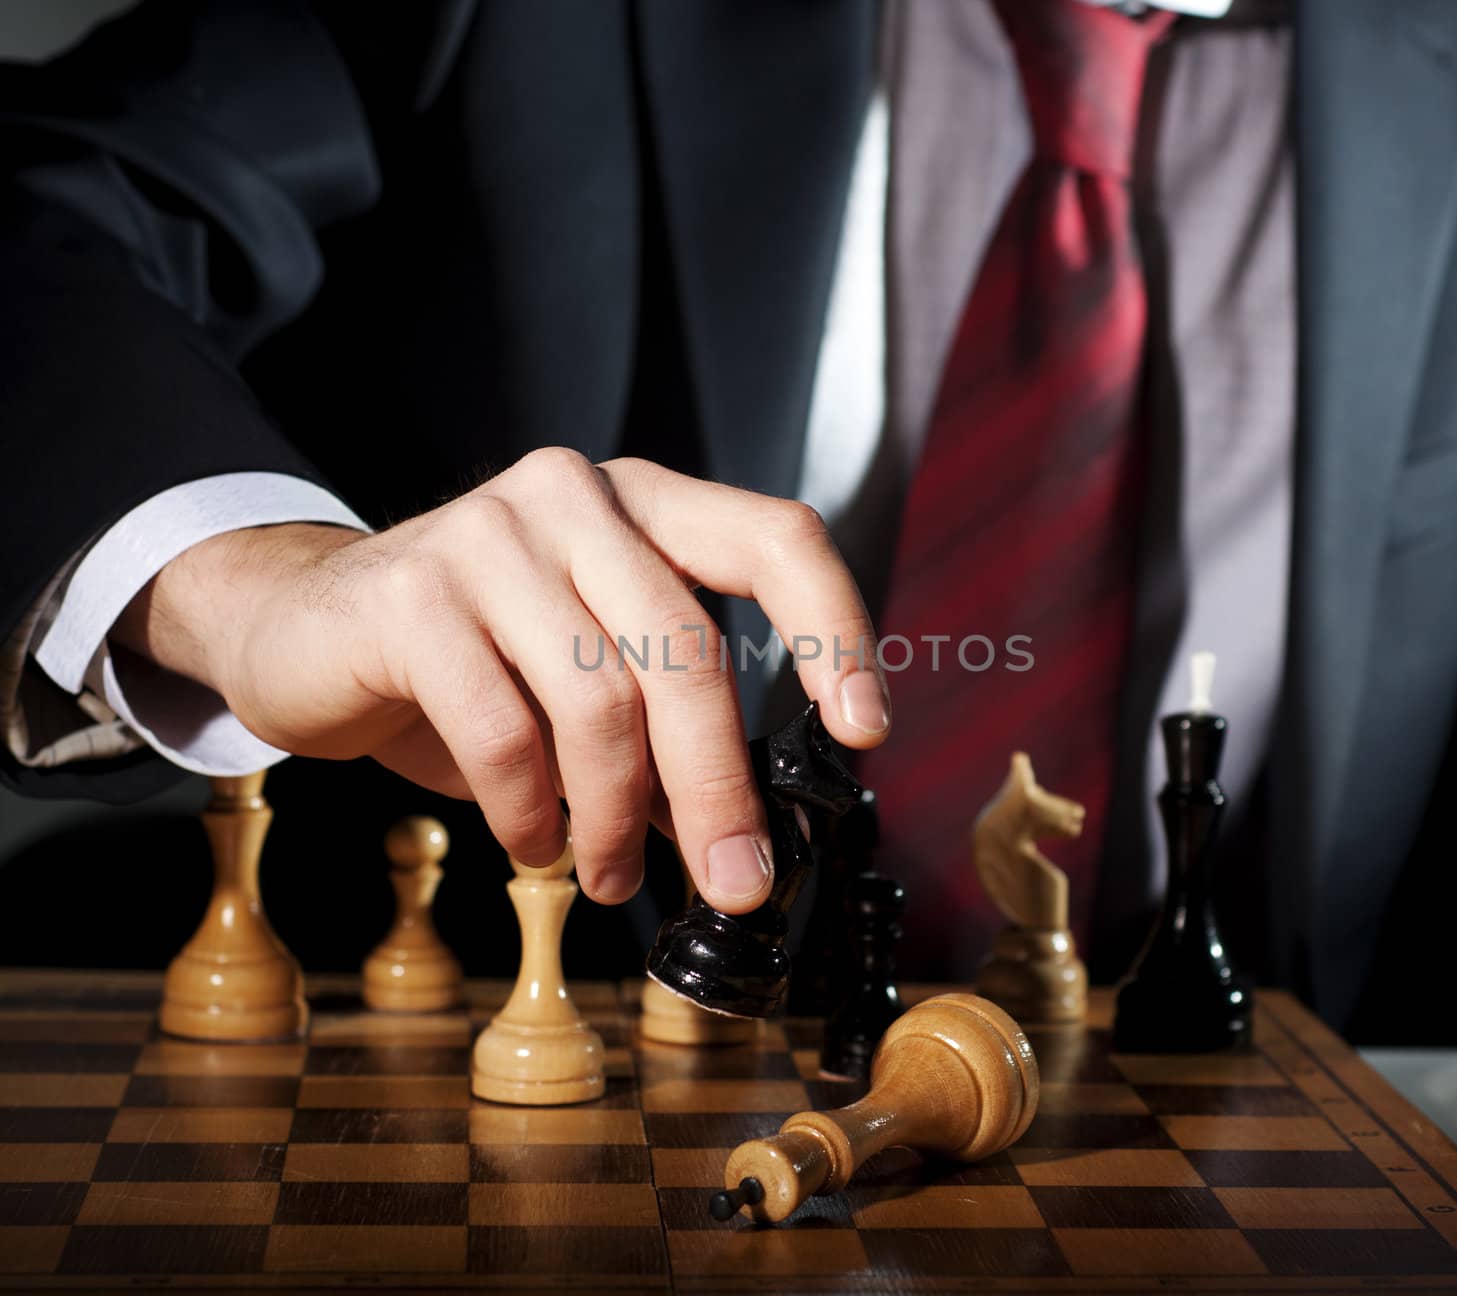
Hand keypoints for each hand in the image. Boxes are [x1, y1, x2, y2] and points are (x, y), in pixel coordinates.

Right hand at [115, 450, 888, 910]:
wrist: (304, 627)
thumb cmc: (473, 660)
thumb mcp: (588, 674)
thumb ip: (670, 720)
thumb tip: (754, 827)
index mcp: (643, 505)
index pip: (775, 539)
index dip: (836, 631)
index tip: (865, 731)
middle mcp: (574, 498)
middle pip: (686, 651)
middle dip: (718, 789)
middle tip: (735, 882)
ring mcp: (488, 532)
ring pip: (598, 700)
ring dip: (616, 817)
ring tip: (612, 872)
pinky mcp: (411, 592)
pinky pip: (503, 729)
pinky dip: (531, 811)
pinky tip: (534, 842)